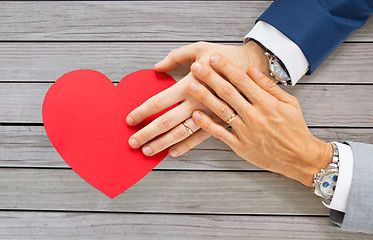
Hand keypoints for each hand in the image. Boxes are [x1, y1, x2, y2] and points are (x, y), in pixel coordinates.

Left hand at [126, 41, 268, 156]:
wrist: (255, 67)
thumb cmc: (226, 56)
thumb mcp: (200, 49)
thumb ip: (176, 57)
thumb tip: (157, 67)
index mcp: (190, 84)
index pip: (159, 101)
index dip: (142, 111)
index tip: (130, 119)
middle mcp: (197, 102)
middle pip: (166, 121)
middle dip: (147, 133)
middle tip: (132, 142)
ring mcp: (209, 115)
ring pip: (181, 133)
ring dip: (162, 144)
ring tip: (148, 151)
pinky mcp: (221, 122)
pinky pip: (200, 138)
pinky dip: (186, 146)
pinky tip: (173, 152)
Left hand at [187, 53, 332, 185]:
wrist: (299, 157)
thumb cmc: (294, 128)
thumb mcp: (289, 103)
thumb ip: (268, 86)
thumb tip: (251, 69)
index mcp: (267, 103)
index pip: (242, 80)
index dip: (227, 67)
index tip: (214, 57)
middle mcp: (254, 115)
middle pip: (228, 93)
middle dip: (210, 77)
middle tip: (196, 66)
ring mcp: (246, 131)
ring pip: (221, 111)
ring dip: (204, 97)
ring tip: (191, 85)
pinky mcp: (240, 146)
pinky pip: (220, 134)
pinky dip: (207, 124)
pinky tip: (196, 115)